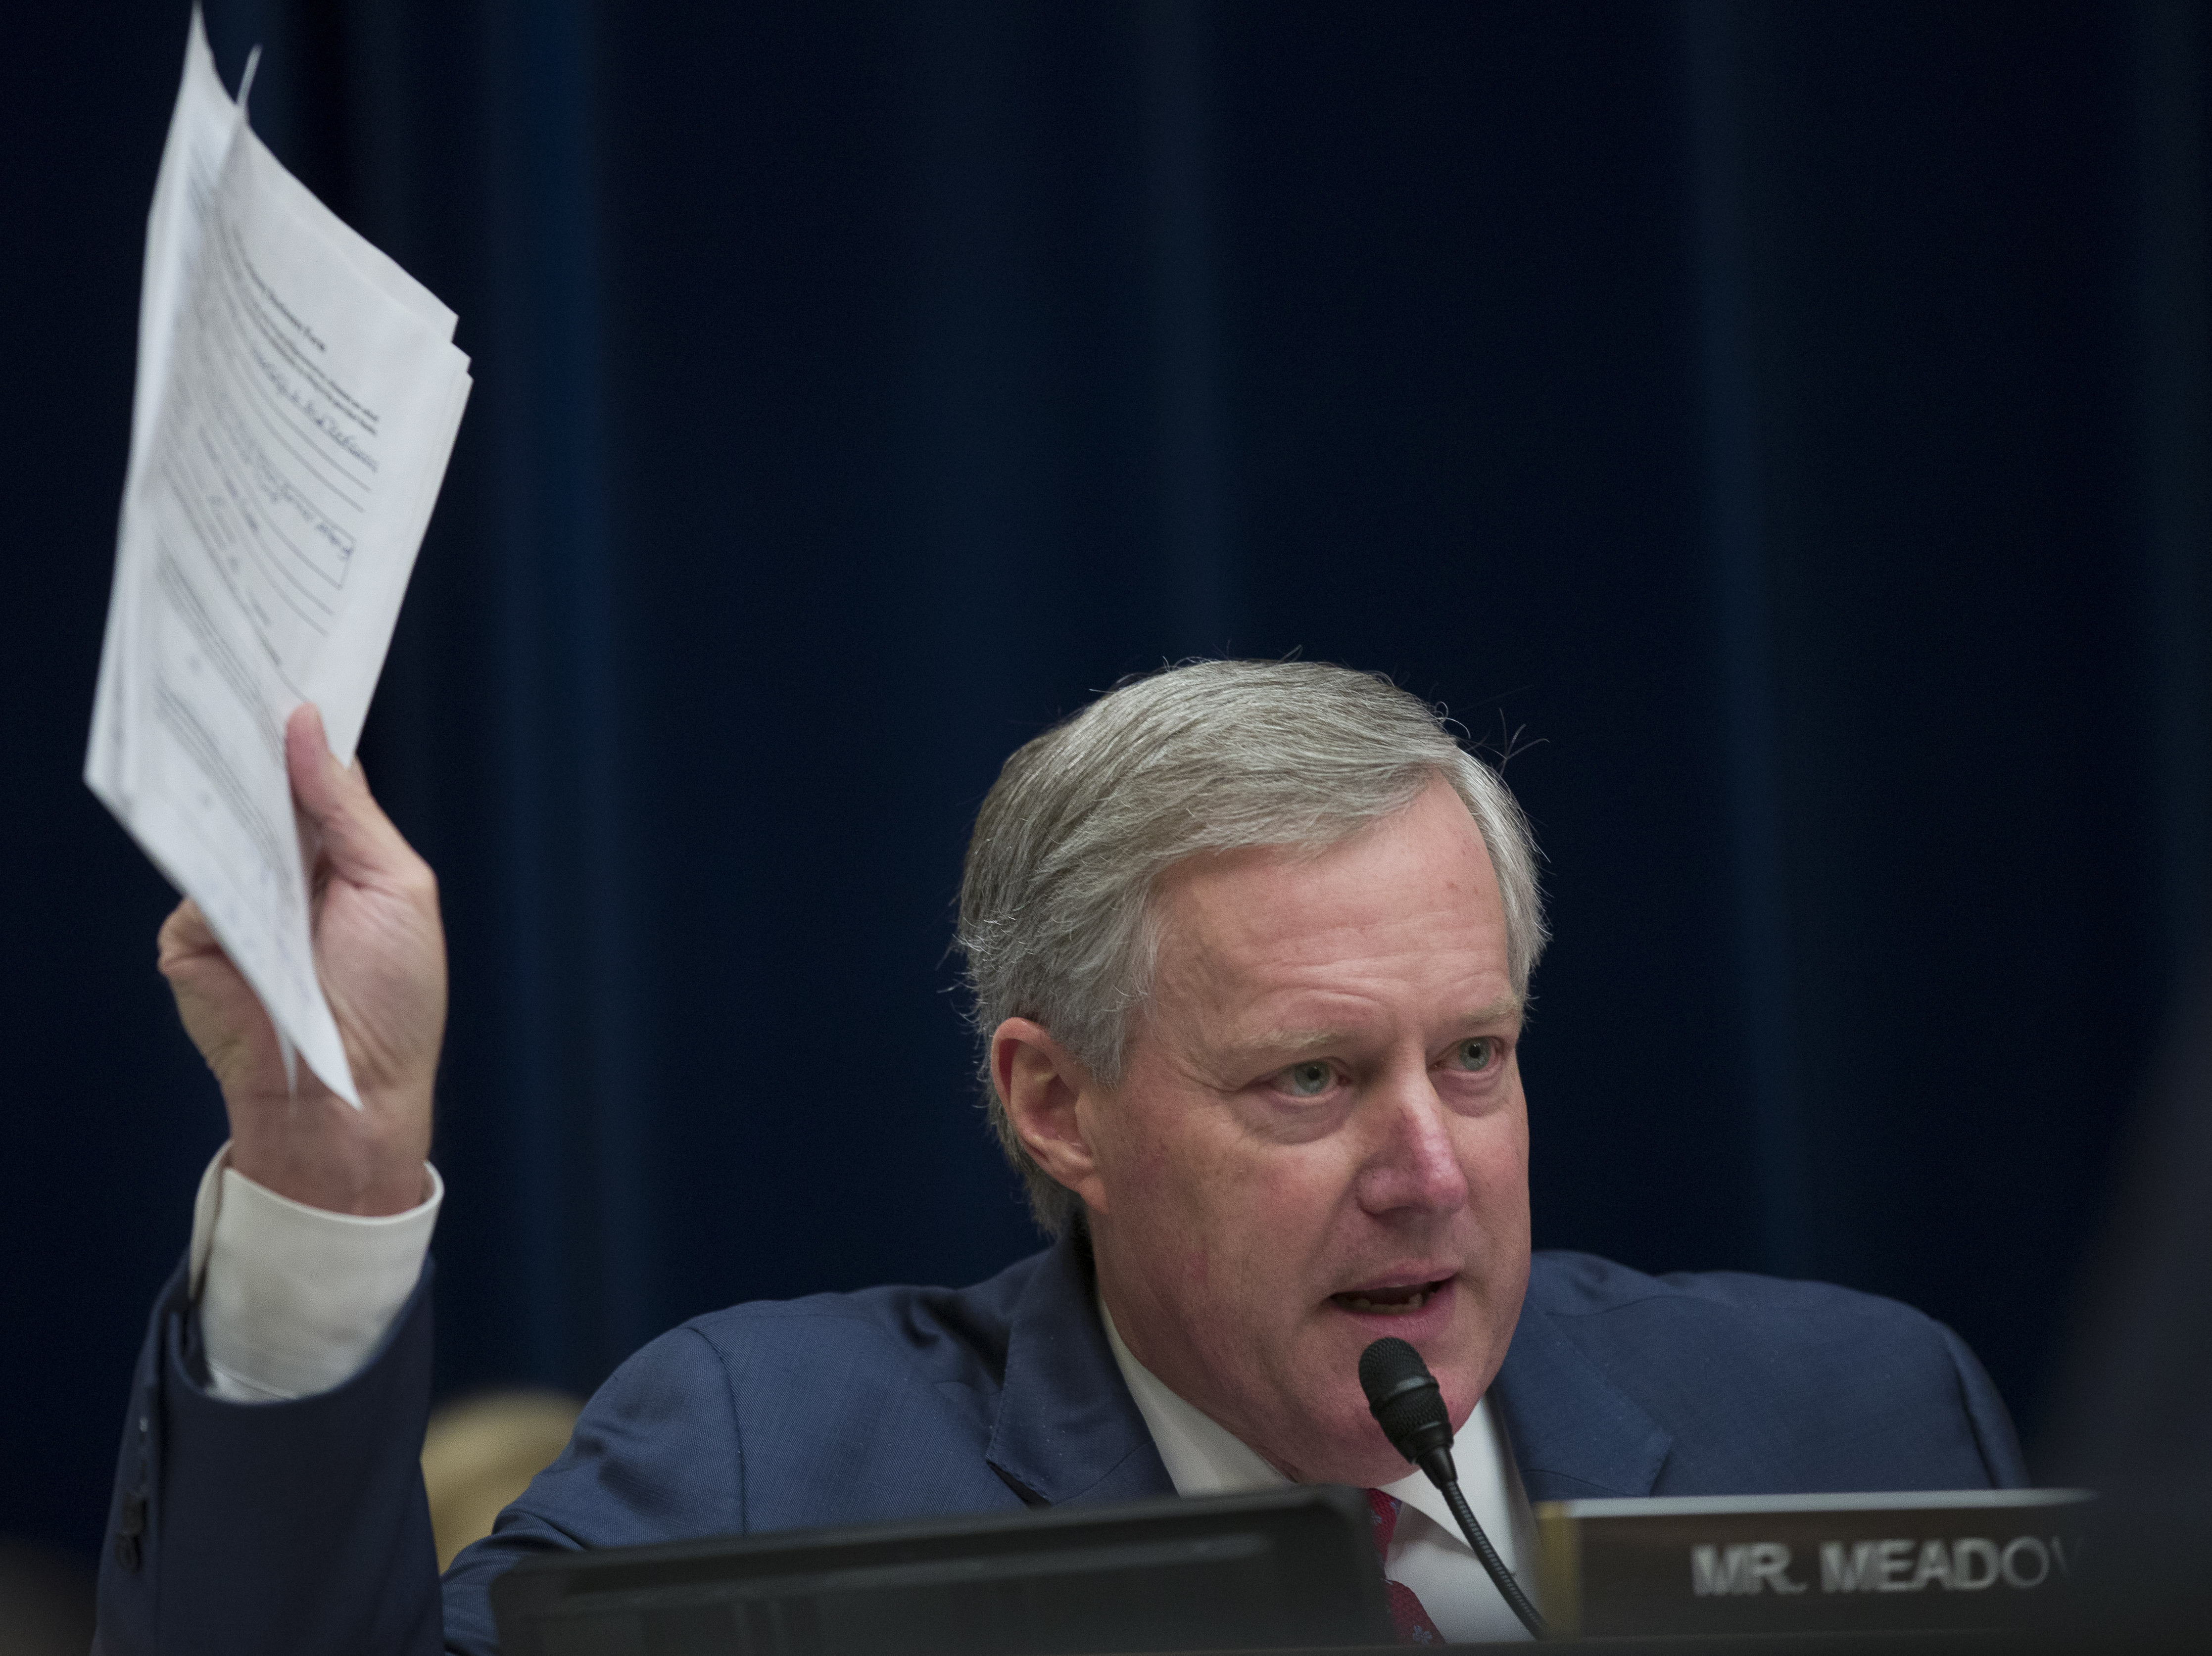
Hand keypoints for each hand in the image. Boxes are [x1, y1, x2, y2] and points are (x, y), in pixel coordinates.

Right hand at [158, 704, 445, 1215]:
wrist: (350, 1095)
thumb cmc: (394, 999)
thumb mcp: (394, 886)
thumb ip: (348, 810)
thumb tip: (307, 727)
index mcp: (339, 853)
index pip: (309, 777)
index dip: (298, 730)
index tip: (286, 670)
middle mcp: (284, 871)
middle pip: (254, 793)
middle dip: (247, 744)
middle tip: (237, 676)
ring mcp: (234, 904)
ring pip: (215, 830)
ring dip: (219, 792)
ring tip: (218, 735)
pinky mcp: (193, 941)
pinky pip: (194, 889)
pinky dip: (207, 870)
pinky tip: (211, 841)